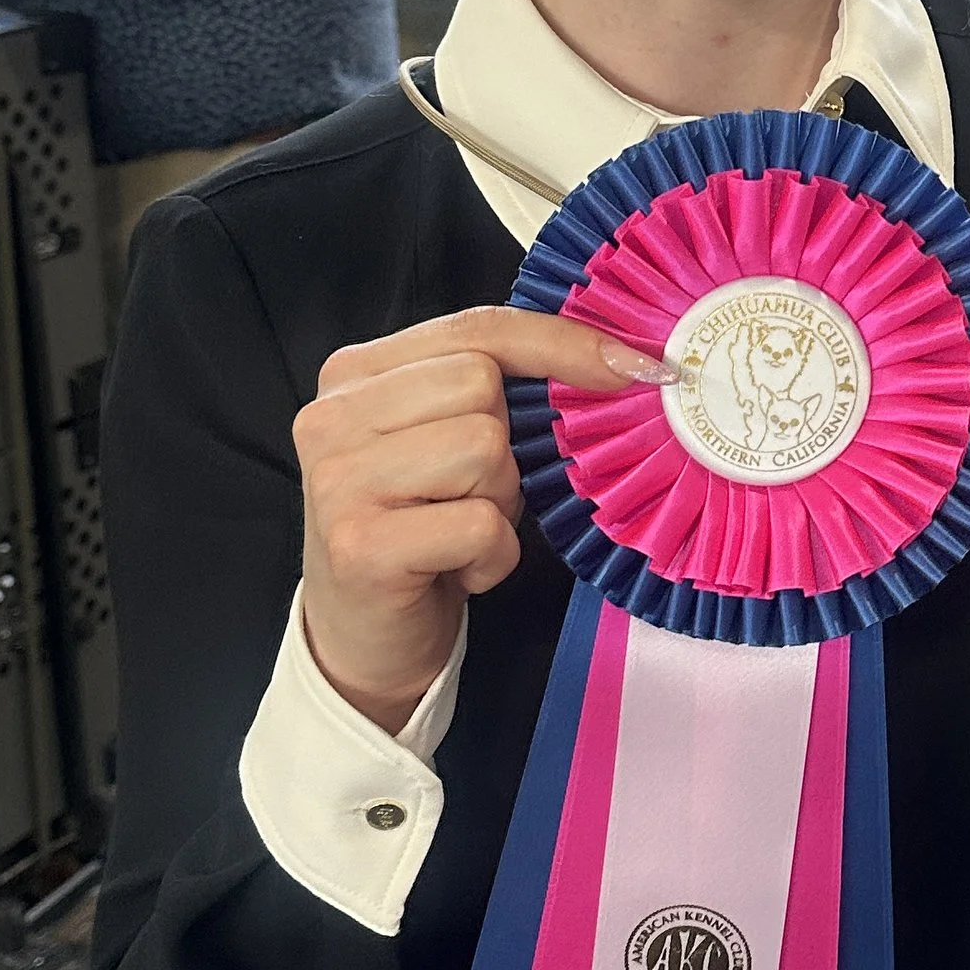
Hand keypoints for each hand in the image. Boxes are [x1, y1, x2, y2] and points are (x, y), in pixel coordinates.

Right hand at [294, 307, 669, 729]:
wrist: (365, 640)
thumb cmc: (423, 532)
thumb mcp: (446, 442)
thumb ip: (493, 390)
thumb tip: (619, 361)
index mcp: (355, 373)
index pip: (477, 328)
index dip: (562, 343)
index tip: (636, 366)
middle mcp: (332, 415)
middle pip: (482, 386)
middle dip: (507, 447)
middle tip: (473, 497)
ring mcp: (339, 479)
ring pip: (485, 450)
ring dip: (499, 504)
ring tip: (461, 533)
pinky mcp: (360, 544)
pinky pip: (481, 524)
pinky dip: (493, 556)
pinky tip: (458, 571)